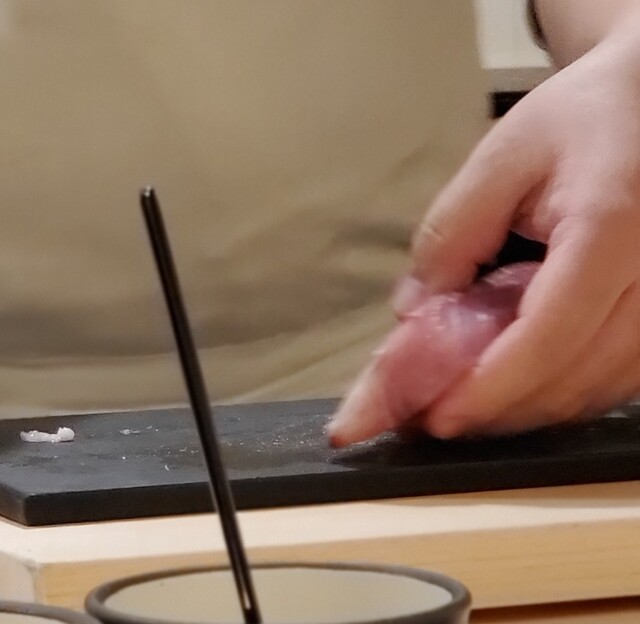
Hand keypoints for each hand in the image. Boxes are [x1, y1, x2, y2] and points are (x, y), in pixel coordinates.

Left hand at [391, 39, 639, 437]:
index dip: (489, 389)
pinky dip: (557, 392)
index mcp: (612, 231)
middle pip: (574, 379)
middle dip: (497, 411)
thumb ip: (450, 238)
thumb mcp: (499, 160)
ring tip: (462, 405)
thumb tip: (412, 314)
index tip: (435, 417)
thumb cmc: (578, 121)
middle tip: (431, 418)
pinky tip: (513, 387)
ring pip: (597, 392)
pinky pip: (614, 380)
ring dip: (524, 410)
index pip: (549, 336)